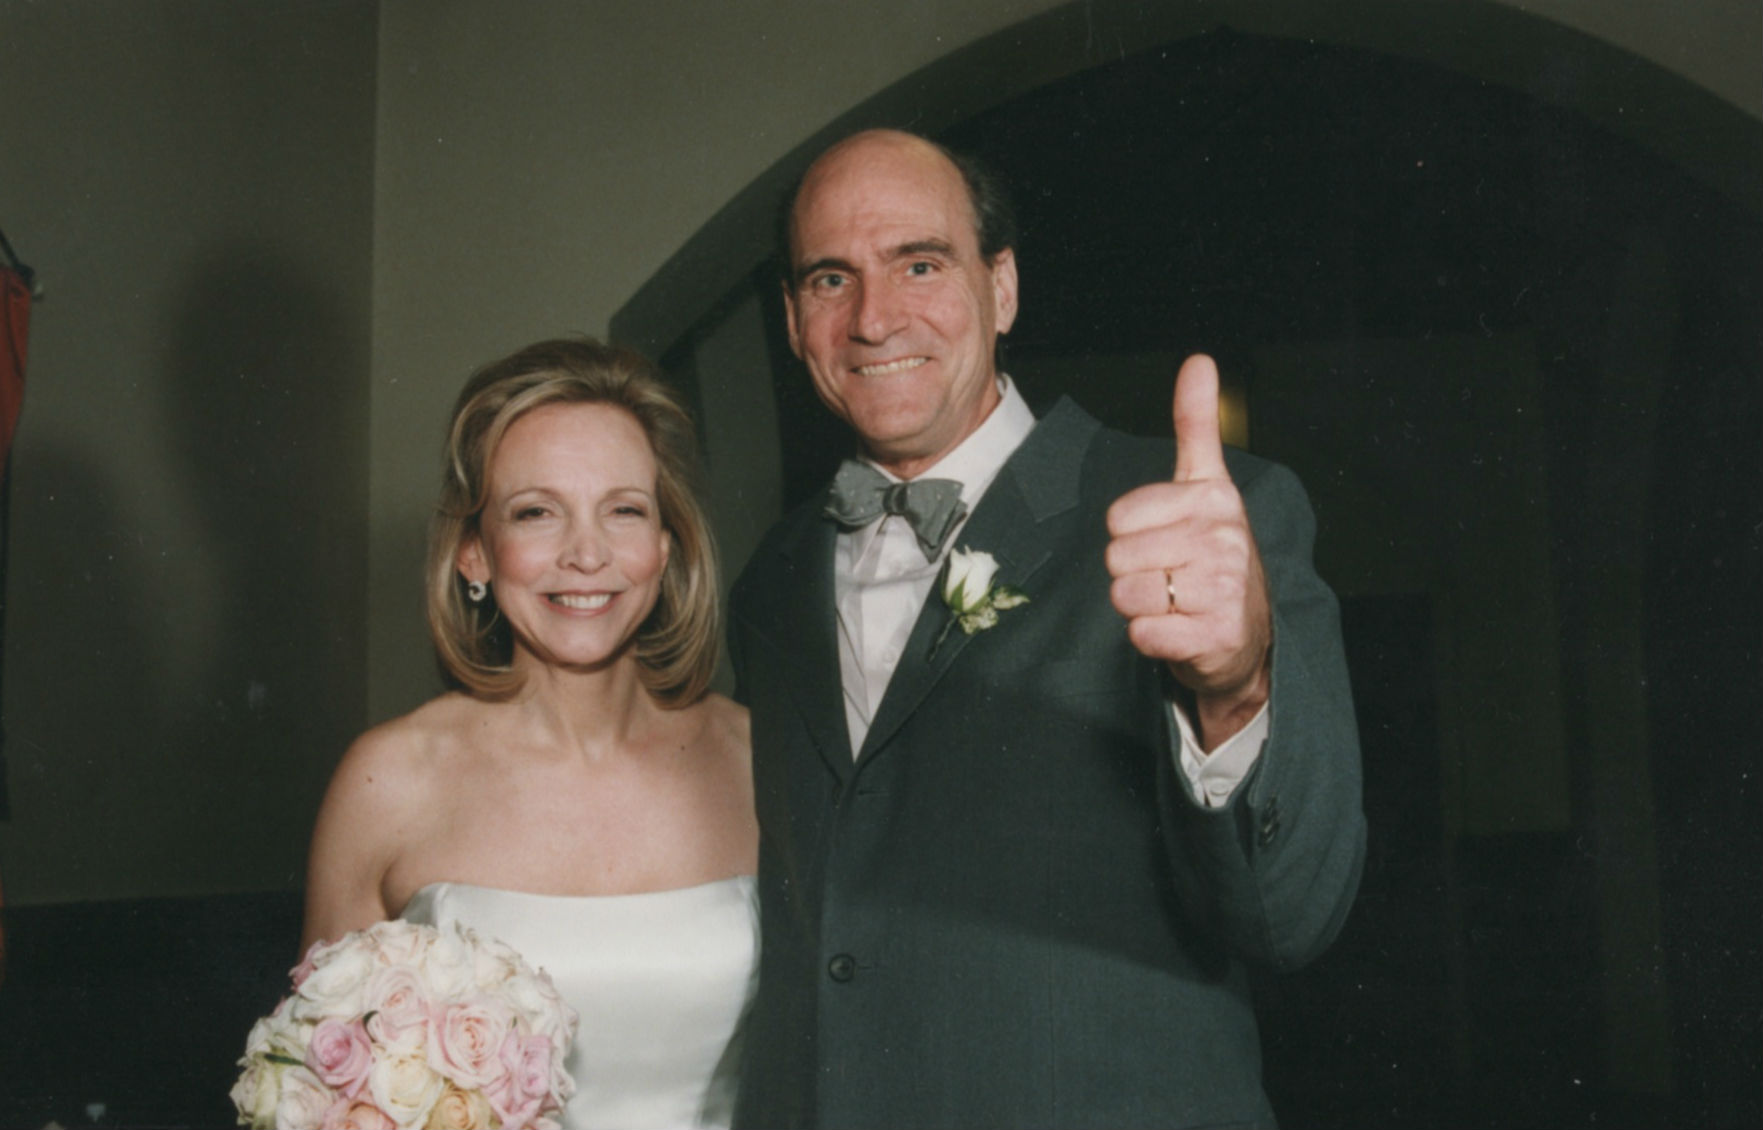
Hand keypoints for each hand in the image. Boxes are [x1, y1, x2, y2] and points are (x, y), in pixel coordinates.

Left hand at [1106, 354, 1271, 747]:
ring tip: (1173, 604)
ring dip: (1140, 608)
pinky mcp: (1216, 637)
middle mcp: (1225, 540)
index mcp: (1215, 499)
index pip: (1118, 518)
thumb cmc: (1213, 556)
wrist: (1245, 634)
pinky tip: (1178, 631)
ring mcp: (1224, 590)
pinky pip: (1142, 634)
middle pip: (1118, 557)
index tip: (1163, 540)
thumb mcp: (1207, 484)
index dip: (1129, 535)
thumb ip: (1197, 424)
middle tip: (1168, 578)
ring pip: (1126, 596)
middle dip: (1132, 573)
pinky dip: (1149, 638)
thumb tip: (1199, 360)